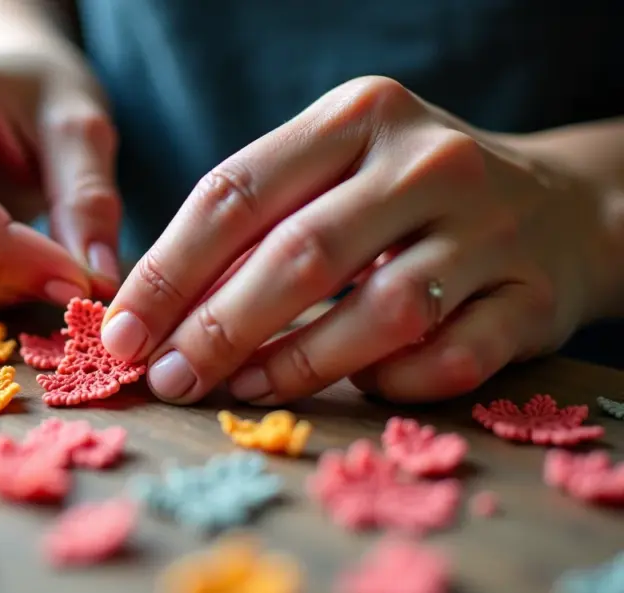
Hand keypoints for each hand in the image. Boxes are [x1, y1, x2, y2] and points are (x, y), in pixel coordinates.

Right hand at [0, 53, 122, 306]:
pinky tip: (14, 265)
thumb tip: (98, 281)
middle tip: (70, 279)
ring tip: (45, 264)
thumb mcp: (82, 128)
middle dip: (0, 278)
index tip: (73, 280)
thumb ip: (88, 199)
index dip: (1, 254)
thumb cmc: (44, 93)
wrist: (12, 82)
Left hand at [102, 76, 616, 403]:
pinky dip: (392, 383)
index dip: (168, 270)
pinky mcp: (533, 297)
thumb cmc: (405, 194)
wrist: (556, 203)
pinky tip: (358, 387)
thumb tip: (154, 310)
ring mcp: (488, 229)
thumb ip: (254, 225)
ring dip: (297, 364)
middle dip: (218, 328)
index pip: (236, 193)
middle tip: (167, 378)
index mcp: (357, 117)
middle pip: (299, 255)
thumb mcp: (333, 173)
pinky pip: (449, 358)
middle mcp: (425, 161)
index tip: (122, 330)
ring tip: (242, 388)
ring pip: (378, 312)